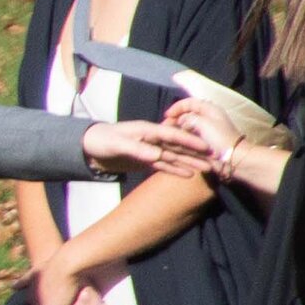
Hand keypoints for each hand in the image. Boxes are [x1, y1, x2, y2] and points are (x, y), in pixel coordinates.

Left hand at [87, 113, 214, 181]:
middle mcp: (153, 139)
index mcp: (148, 130)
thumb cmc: (101, 140)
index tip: (206, 147)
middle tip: (216, 159)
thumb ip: (138, 149)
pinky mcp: (146, 161)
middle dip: (197, 153)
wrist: (88, 147)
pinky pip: (164, 165)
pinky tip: (189, 174)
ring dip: (190, 162)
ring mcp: (151, 150)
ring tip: (208, 168)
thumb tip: (158, 156)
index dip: (190, 141)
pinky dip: (176, 169)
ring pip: (174, 157)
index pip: (173, 135)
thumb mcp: (118, 144)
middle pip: (179, 146)